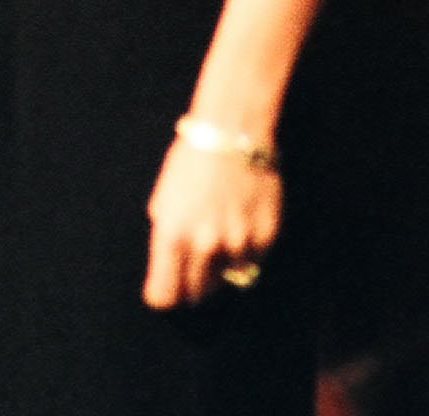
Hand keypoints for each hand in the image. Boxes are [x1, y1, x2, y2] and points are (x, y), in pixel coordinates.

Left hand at [141, 139, 282, 309]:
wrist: (233, 134)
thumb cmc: (190, 163)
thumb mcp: (162, 201)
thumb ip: (165, 240)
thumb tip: (171, 270)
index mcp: (172, 236)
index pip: (164, 295)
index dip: (163, 295)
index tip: (166, 291)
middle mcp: (205, 246)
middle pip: (196, 294)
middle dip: (191, 285)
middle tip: (192, 269)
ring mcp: (238, 244)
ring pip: (227, 281)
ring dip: (220, 268)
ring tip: (218, 239)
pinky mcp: (265, 238)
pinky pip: (252, 261)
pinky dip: (245, 253)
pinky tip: (240, 226)